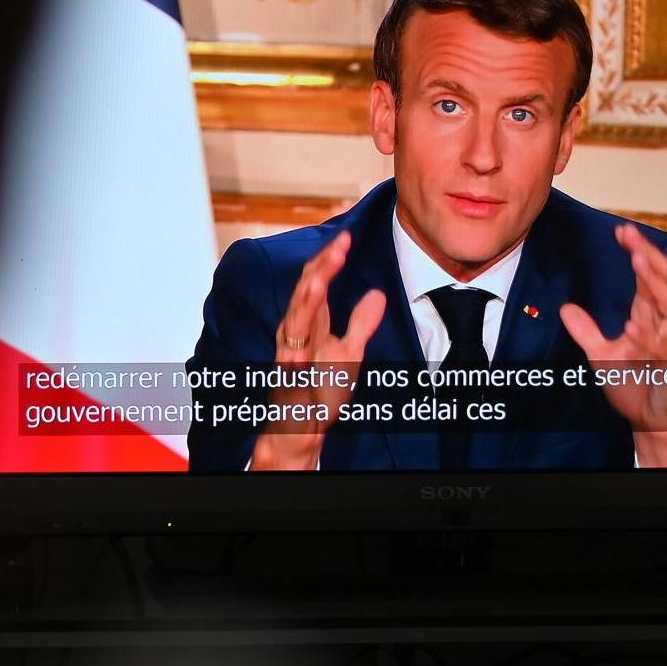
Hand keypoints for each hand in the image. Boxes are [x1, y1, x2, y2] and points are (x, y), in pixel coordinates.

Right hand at [249, 230, 385, 470]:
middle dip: (324, 262)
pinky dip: (303, 313)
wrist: (300, 428)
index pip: (318, 281)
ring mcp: (291, 344)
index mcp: (311, 322)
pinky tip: (314, 292)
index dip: (331, 259)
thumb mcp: (350, 352)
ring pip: (299, 304)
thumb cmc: (319, 392)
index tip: (347, 236)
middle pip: (307, 286)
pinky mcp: (288, 363)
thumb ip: (361, 322)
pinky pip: (294, 334)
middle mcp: (297, 328)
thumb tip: (377, 293)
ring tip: (330, 258)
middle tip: (343, 239)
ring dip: (315, 280)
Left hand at [559, 225, 666, 467]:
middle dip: (645, 255)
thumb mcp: (602, 355)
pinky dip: (653, 329)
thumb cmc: (637, 387)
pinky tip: (637, 320)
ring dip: (655, 279)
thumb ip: (586, 331)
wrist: (653, 423)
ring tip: (639, 258)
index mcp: (649, 316)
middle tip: (628, 233)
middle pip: (660, 279)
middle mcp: (664, 321)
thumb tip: (566, 308)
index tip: (620, 232)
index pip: (645, 276)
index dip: (636, 252)